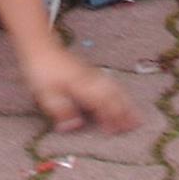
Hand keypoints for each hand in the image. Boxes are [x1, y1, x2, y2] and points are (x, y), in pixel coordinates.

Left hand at [22, 43, 141, 133]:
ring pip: (115, 88)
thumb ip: (62, 111)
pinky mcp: (91, 72)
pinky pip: (111, 83)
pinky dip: (121, 93)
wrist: (41, 47)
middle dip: (126, 111)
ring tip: (136, 115)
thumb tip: (75, 126)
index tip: (117, 132)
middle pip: (114, 96)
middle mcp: (92, 80)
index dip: (110, 118)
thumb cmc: (42, 71)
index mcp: (82, 86)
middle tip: (137, 125)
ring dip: (127, 102)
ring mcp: (93, 74)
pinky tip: (123, 98)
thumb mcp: (46, 95)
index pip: (102, 104)